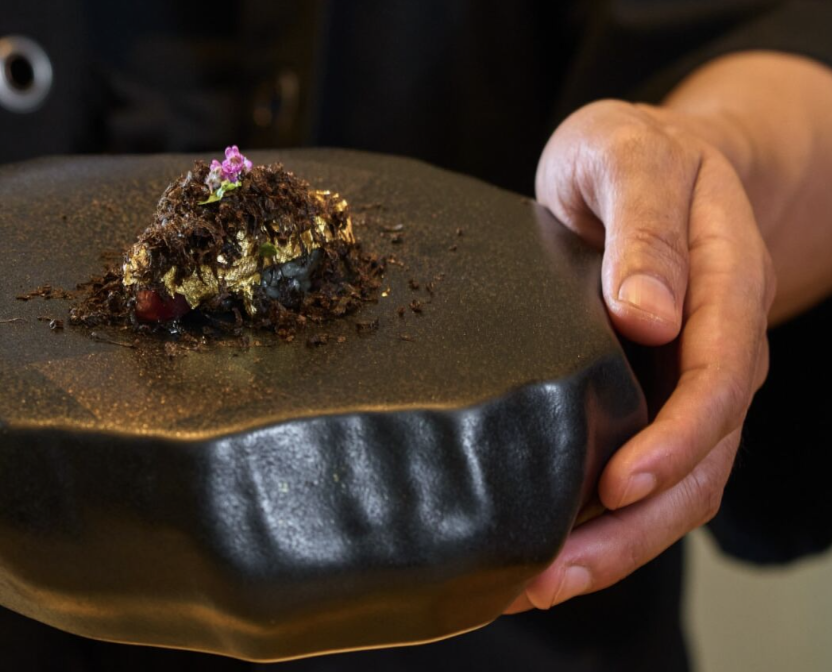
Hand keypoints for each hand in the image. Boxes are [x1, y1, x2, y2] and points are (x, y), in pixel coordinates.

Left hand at [506, 98, 774, 611]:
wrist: (647, 165)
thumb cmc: (630, 156)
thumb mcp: (628, 159)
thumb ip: (643, 227)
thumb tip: (648, 313)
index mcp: (726, 282)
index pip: (722, 372)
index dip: (680, 435)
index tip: (621, 481)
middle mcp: (719, 344)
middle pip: (705, 454)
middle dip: (637, 523)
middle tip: (557, 572)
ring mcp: (689, 380)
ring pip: (680, 483)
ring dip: (617, 543)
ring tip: (540, 584)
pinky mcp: (653, 399)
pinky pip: (646, 472)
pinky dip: (604, 520)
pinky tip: (549, 550)